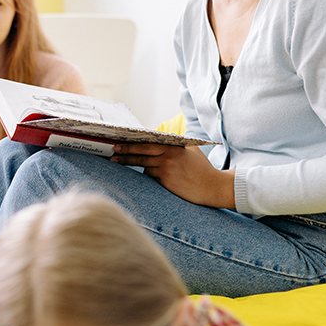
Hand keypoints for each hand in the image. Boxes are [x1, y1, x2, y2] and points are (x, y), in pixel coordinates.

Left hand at [111, 143, 235, 208]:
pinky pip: (151, 177)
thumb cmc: (203, 169)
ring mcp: (166, 170)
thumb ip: (177, 145)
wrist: (213, 187)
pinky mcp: (166, 182)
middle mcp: (168, 157)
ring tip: (118, 162)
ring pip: (144, 166)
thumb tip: (162, 139)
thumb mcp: (191, 151)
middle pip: (141, 154)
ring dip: (135, 165)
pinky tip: (149, 175)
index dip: (132, 143)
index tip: (119, 143)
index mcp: (173, 147)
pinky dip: (149, 176)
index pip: (147, 143)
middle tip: (113, 153)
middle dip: (124, 153)